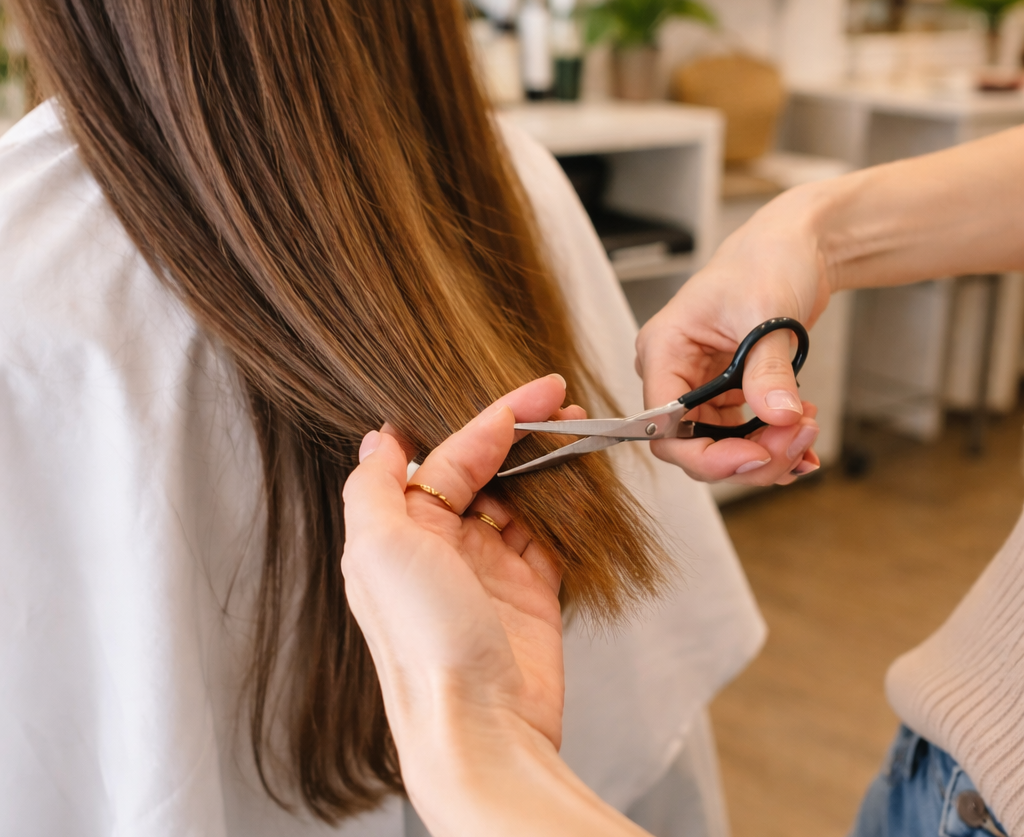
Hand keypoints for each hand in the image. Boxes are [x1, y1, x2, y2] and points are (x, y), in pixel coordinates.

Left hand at [343, 375, 651, 836]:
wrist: (481, 726)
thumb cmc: (424, 640)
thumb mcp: (377, 550)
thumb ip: (373, 487)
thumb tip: (377, 437)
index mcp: (401, 531)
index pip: (446, 456)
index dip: (486, 420)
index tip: (527, 397)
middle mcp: (441, 545)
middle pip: (484, 468)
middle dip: (520, 431)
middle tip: (559, 398)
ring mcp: (487, 567)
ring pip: (519, 495)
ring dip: (545, 461)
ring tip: (577, 429)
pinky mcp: (529, 591)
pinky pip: (549, 534)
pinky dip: (565, 505)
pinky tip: (579, 480)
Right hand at [635, 196, 828, 484]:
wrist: (795, 249)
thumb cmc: (766, 261)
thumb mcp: (766, 314)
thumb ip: (768, 370)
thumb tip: (779, 418)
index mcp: (664, 350)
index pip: (664, 427)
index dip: (706, 455)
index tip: (757, 457)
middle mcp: (674, 372)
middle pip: (694, 445)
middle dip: (750, 454)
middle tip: (800, 439)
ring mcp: (700, 385)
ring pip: (722, 446)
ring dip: (768, 450)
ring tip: (809, 429)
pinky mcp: (726, 391)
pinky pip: (742, 434)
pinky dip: (774, 442)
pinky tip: (803, 436)